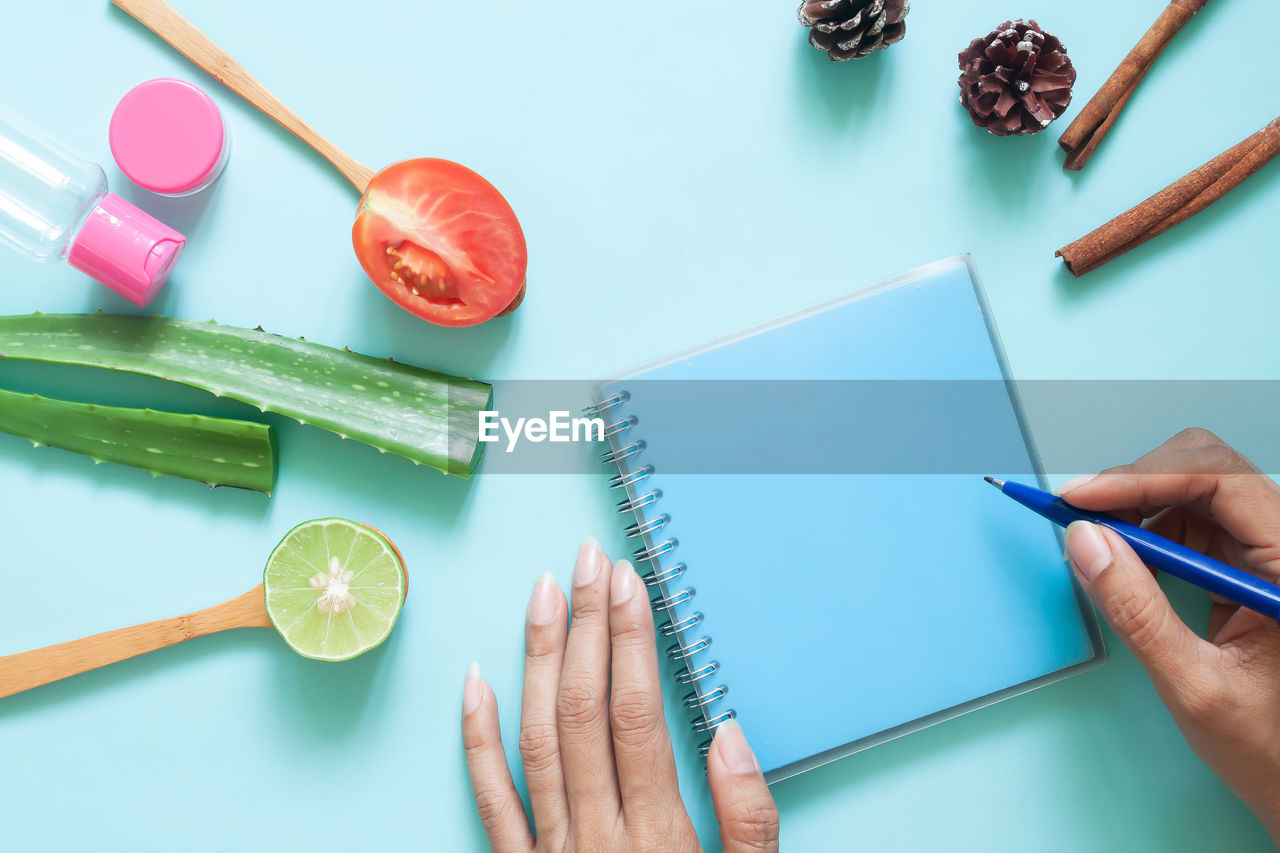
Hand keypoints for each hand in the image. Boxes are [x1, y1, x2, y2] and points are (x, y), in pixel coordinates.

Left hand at [462, 538, 779, 851]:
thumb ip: (748, 819)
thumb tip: (730, 737)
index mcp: (657, 835)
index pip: (636, 713)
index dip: (632, 639)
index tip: (628, 584)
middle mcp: (597, 835)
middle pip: (585, 709)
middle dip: (588, 625)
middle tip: (588, 564)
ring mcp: (553, 851)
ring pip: (538, 738)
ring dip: (540, 658)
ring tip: (545, 595)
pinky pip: (492, 799)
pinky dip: (478, 738)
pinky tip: (476, 684)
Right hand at [1061, 429, 1279, 840]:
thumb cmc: (1271, 748)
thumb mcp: (1195, 687)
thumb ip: (1138, 613)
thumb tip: (1087, 543)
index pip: (1224, 483)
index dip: (1146, 478)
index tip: (1082, 499)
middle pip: (1210, 471)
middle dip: (1137, 484)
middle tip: (1079, 514)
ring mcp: (1271, 552)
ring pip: (1197, 489)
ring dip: (1138, 505)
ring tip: (1095, 539)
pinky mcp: (1251, 563)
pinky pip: (1195, 521)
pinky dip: (1148, 529)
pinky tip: (1123, 556)